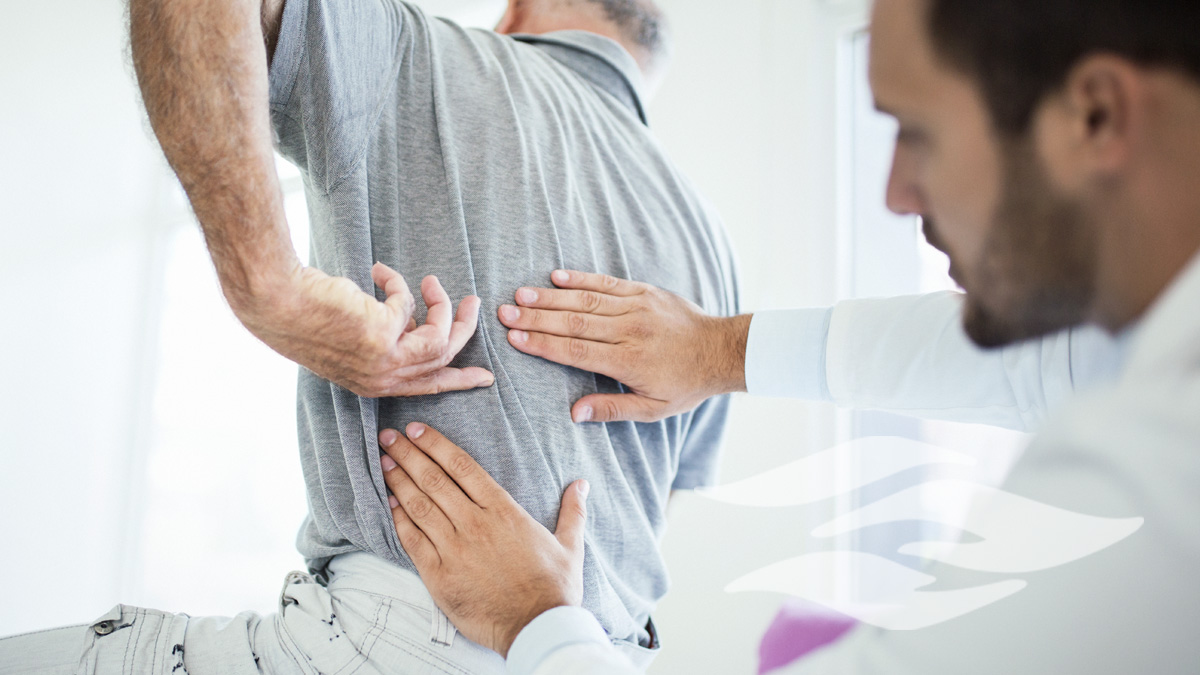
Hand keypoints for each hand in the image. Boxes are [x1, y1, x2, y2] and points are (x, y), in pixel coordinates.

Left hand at [238, 263, 493, 397]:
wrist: (279, 304)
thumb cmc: (308, 317)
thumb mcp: (355, 339)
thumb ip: (387, 339)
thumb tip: (413, 322)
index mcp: (374, 385)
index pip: (428, 387)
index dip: (459, 380)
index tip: (485, 377)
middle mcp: (383, 379)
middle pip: (444, 360)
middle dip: (465, 329)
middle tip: (473, 303)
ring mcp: (385, 360)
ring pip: (439, 336)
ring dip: (442, 304)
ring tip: (432, 280)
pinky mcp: (384, 334)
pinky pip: (408, 303)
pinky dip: (397, 282)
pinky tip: (377, 271)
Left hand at [379, 423, 588, 657]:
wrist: (536, 627)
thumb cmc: (554, 588)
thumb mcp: (570, 545)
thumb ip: (573, 511)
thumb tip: (581, 484)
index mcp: (503, 511)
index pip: (462, 466)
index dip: (436, 444)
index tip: (417, 430)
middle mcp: (475, 524)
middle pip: (434, 479)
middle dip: (408, 454)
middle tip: (388, 436)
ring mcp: (454, 549)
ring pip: (419, 505)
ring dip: (398, 481)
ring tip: (383, 462)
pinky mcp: (439, 575)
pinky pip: (412, 540)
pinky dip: (398, 519)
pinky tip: (388, 503)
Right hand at [497, 270, 751, 422]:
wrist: (721, 350)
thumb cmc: (685, 384)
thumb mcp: (652, 409)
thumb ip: (612, 410)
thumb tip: (574, 413)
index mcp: (628, 361)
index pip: (576, 351)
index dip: (543, 344)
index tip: (514, 339)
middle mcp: (629, 330)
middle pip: (573, 322)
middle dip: (535, 318)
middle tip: (504, 313)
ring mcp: (636, 307)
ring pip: (585, 299)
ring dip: (550, 297)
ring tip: (520, 294)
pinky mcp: (644, 291)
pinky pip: (607, 282)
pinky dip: (580, 278)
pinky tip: (556, 276)